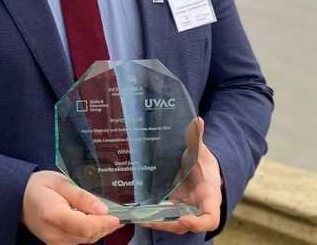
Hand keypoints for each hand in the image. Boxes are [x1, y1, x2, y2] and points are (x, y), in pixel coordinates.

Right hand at [22, 170, 122, 243]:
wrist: (18, 196)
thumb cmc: (38, 186)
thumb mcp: (60, 182)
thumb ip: (81, 196)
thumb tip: (103, 210)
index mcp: (54, 215)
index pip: (85, 227)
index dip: (103, 224)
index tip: (116, 216)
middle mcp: (54, 233)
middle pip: (88, 237)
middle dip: (105, 227)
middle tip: (117, 215)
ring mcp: (54, 241)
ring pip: (85, 242)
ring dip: (99, 231)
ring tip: (109, 219)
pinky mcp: (56, 244)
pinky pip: (78, 242)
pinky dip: (90, 234)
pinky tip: (96, 224)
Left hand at [142, 117, 222, 234]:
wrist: (199, 170)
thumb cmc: (203, 163)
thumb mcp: (200, 152)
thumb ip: (196, 139)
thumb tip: (197, 120)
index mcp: (209, 196)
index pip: (210, 218)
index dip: (199, 223)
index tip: (184, 220)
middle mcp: (196, 208)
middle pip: (186, 225)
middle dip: (169, 224)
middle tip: (150, 219)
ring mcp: (183, 210)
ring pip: (172, 223)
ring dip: (157, 222)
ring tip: (139, 218)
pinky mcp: (171, 208)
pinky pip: (163, 216)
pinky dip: (151, 217)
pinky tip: (136, 214)